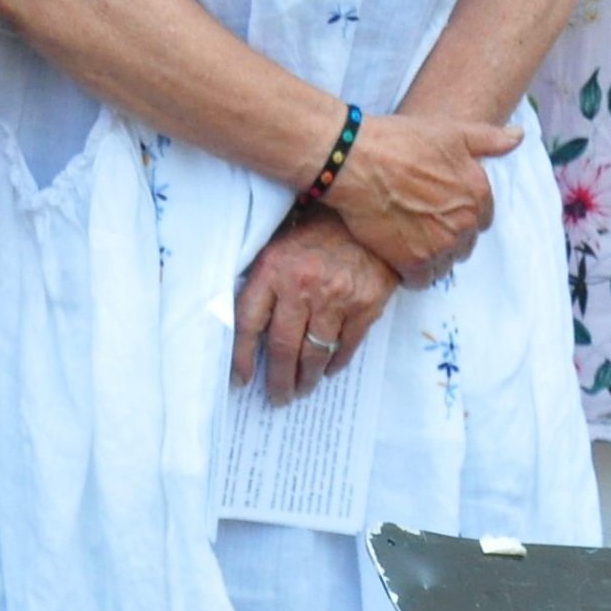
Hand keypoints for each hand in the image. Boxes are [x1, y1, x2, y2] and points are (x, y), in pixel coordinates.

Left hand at [234, 208, 399, 405]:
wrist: (371, 214)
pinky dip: (335, 364)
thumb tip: (244, 324)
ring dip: (305, 378)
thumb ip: (263, 279)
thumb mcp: (279, 243)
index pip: (247, 322)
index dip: (240, 356)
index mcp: (272, 269)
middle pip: (281, 347)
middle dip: (277, 379)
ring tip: (300, 389)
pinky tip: (327, 371)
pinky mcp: (366, 306)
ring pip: (314, 353)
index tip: (239, 380)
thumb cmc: (316, 230)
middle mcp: (302, 287)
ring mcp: (336, 299)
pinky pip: (346, 347)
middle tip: (276, 397)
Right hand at [317, 110, 516, 283]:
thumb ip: (489, 138)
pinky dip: (413, 272)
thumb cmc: (399, 141)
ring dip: (432, 255)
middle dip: (448, 235)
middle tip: (421, 222)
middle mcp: (465, 222)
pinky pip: (423, 279)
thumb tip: (519, 136)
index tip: (440, 207)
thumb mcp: (451, 131)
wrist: (354, 160)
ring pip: (446, 263)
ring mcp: (440, 245)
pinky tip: (398, 256)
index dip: (460, 212)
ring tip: (408, 240)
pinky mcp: (413, 262)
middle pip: (465, 242)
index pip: (482, 218)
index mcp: (478, 192)